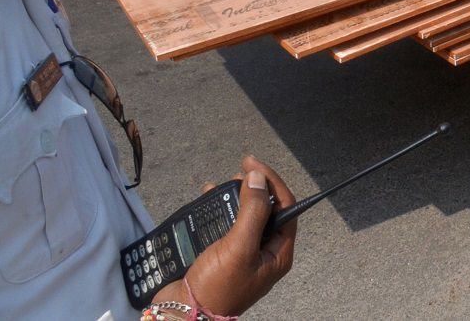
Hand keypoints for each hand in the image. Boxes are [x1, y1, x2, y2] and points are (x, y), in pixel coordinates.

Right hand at [152, 156, 296, 316]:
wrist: (183, 314)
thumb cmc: (216, 288)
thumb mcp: (239, 247)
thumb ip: (252, 211)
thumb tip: (258, 179)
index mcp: (278, 252)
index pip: (286, 206)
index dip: (270, 181)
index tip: (252, 164)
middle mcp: (264, 252)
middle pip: (266, 208)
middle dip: (252, 187)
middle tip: (237, 173)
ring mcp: (242, 252)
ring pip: (244, 214)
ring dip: (233, 197)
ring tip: (218, 186)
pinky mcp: (222, 253)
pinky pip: (225, 224)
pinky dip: (217, 210)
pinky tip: (206, 200)